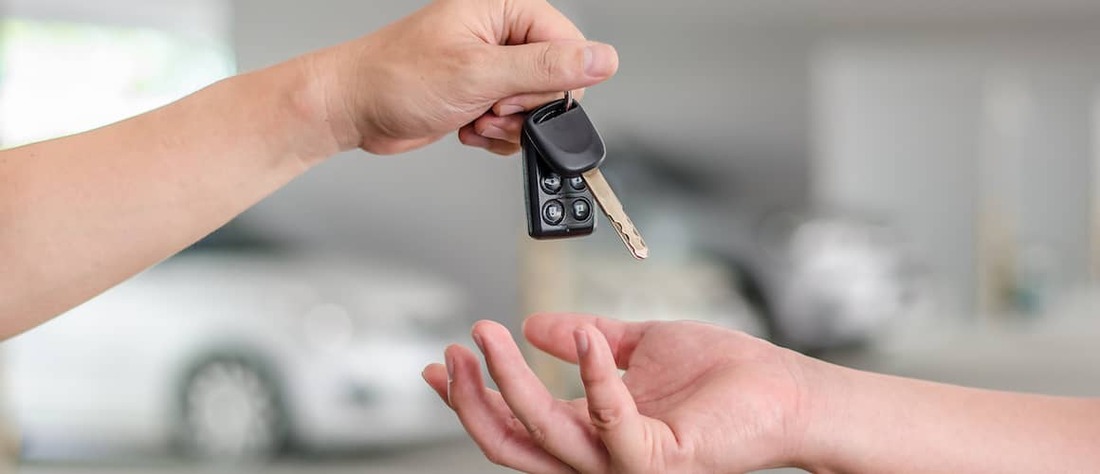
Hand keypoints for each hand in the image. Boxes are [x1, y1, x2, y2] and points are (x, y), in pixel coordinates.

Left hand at [311, 0, 618, 155]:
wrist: (352, 108)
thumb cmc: (395, 77)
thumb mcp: (479, 73)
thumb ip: (545, 67)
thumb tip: (602, 59)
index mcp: (504, 9)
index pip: (567, 44)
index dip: (554, 81)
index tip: (519, 98)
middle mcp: (501, 34)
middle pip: (554, 79)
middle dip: (525, 108)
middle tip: (491, 108)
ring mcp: (491, 66)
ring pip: (535, 107)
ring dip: (508, 127)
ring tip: (475, 119)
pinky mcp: (482, 95)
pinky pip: (515, 124)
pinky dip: (495, 136)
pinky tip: (469, 127)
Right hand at [422, 314, 822, 472]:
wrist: (784, 391)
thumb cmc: (724, 376)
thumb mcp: (637, 345)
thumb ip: (588, 337)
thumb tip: (540, 324)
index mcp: (592, 433)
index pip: (516, 426)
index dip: (472, 397)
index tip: (444, 360)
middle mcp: (601, 456)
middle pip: (513, 443)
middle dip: (472, 398)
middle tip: (458, 348)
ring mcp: (628, 464)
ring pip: (546, 433)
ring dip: (511, 381)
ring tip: (493, 334)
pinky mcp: (659, 462)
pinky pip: (611, 423)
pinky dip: (593, 375)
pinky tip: (584, 335)